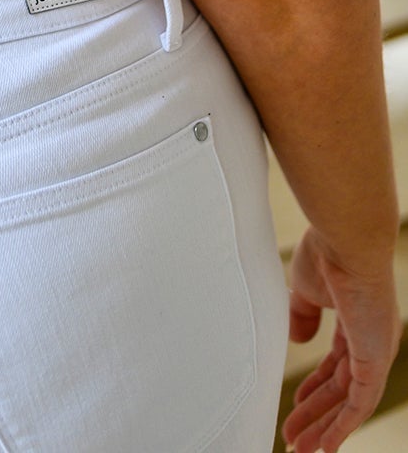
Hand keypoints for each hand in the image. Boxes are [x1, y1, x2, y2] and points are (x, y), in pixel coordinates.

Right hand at [280, 226, 401, 451]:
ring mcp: (376, 351)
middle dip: (315, 414)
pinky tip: (326, 444)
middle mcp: (371, 340)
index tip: (295, 403)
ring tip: (299, 448)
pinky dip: (343, 425)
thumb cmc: (327, 252)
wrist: (345, 238)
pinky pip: (360, 402)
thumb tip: (299, 340)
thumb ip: (302, 316)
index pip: (336, 364)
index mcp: (356, 320)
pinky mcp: (376, 359)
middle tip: (294, 437)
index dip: (315, 386)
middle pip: (340, 388)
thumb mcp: (306, 289)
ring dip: (324, 426)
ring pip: (348, 402)